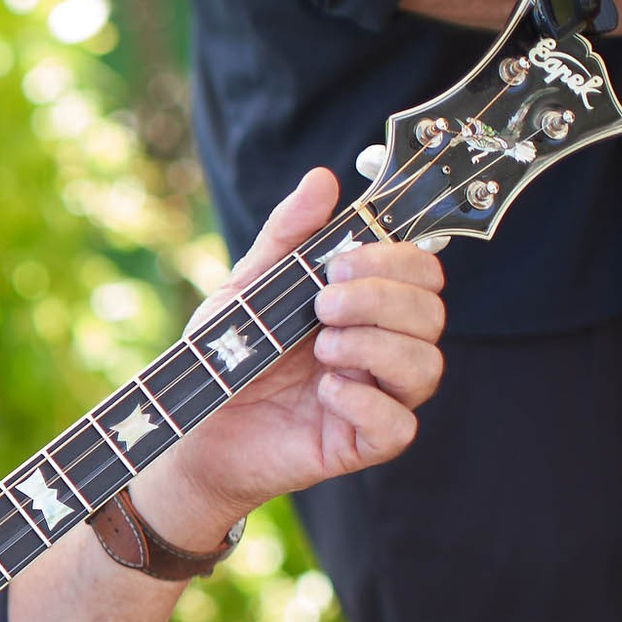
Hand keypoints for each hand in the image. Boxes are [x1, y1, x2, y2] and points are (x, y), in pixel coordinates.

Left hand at [138, 167, 446, 544]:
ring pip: (426, 367)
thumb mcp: (247, 287)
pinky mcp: (359, 444)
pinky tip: (326, 391)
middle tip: (322, 306)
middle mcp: (380, 350)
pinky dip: (366, 402)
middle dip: (381, 300)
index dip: (395, 261)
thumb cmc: (225, 355)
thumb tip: (323, 178)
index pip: (421, 273)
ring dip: (375, 347)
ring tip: (321, 348)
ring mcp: (374, 398)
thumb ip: (287, 237)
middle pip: (431, 314)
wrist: (189, 428)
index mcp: (364, 307)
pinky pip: (398, 426)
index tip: (338, 263)